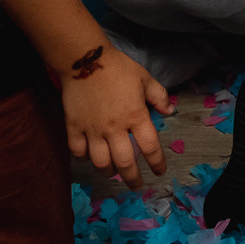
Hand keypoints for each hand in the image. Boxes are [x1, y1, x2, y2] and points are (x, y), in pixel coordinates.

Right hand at [60, 48, 171, 185]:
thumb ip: (159, 96)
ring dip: (108, 172)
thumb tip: (170, 112)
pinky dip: (84, 158)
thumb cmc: (118, 67)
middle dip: (132, 178)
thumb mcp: (144, 78)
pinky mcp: (74, 127)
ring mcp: (93, 130)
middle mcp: (115, 128)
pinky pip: (78, 151)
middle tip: (136, 185)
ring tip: (113, 173)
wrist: (85, 58)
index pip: (150, 147)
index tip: (159, 172)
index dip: (157, 163)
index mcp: (135, 116)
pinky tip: (89, 157)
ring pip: (100, 162)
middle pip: (125, 163)